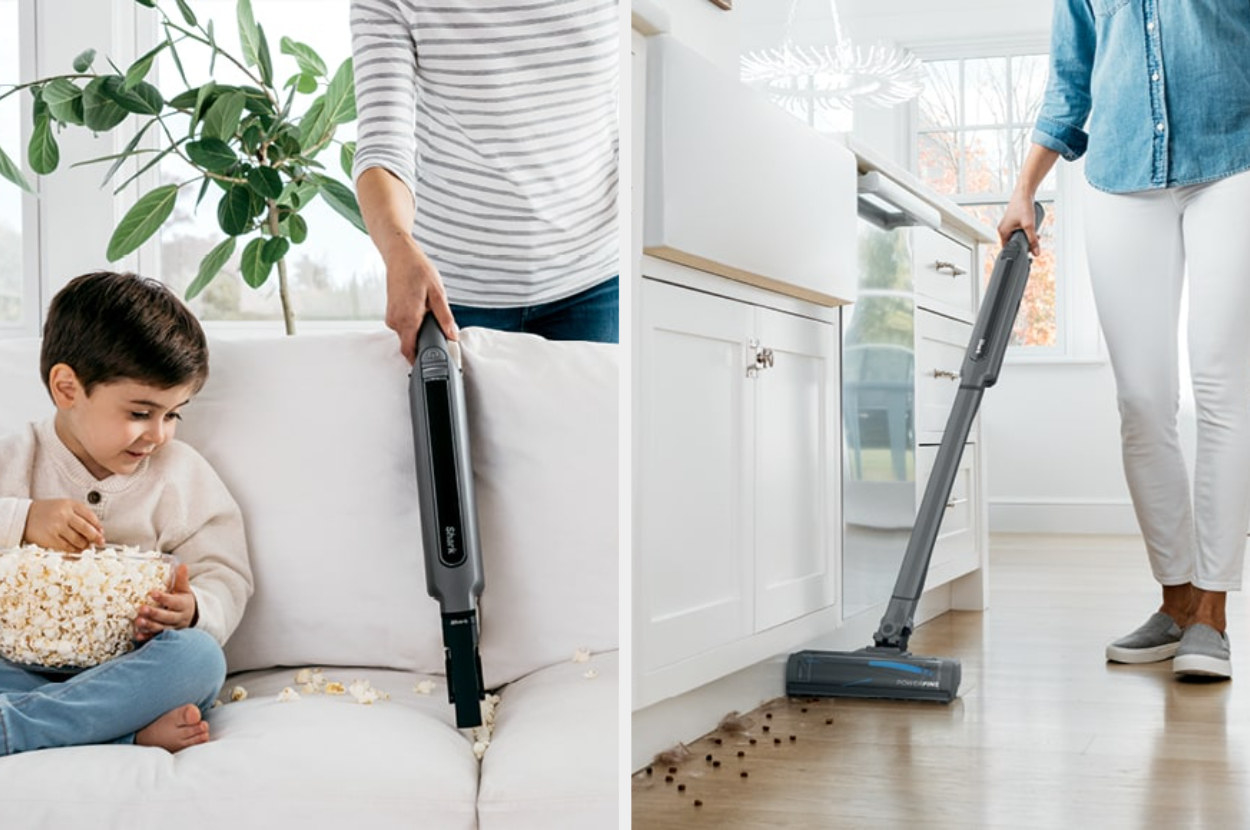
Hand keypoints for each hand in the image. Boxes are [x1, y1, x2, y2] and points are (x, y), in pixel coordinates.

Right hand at [22, 499, 104, 551]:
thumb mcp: (64, 505)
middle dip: (96, 537)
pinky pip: (68, 547)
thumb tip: (97, 529)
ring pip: (78, 540)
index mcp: (70, 504)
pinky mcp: (50, 538)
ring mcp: (57, 527)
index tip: (101, 532)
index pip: (90, 516)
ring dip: (85, 545)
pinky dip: (75, 550)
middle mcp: (64, 514)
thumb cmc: (47, 511)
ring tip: (86, 546)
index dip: (98, 526)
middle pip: (86, 529)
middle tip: (100, 542)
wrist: (24, 516)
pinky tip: (77, 549)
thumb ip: (80, 514)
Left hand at [134, 563, 196, 641]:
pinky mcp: (165, 635)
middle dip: (154, 613)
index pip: (174, 602)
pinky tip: (137, 635)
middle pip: (167, 617)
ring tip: (138, 621)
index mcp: (183, 604)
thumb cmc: (182, 599)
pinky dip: (147, 637)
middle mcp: (179, 617)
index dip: (164, 598)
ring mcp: (172, 627)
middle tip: (141, 609)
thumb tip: (182, 565)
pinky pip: (156, 637)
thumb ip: (182, 579)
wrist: (190, 616)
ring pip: (161, 628)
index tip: (152, 593)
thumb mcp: (184, 589)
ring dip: (149, 625)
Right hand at [385, 243, 458, 363]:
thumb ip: (445, 317)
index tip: (432, 362)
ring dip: (418, 332)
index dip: (419, 360)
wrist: (400, 256)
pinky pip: (403, 327)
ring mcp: (391, 317)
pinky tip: (421, 311)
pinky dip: (413, 324)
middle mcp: (396, 321)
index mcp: (408, 318)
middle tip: (439, 335)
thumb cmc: (417, 270)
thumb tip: (453, 335)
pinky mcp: (391, 313)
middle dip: (423, 343)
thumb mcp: (438, 293)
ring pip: (406, 336)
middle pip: (409, 344)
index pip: (409, 351)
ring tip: (430, 316)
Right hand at [998, 191, 1041, 255]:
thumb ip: (1033, 240)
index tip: (1028, 250)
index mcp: (1002, 232)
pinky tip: (1031, 228)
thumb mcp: (1029, 225)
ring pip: (1016, 236)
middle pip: (1013, 242)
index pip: (1007, 248)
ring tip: (1035, 233)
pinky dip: (1024, 231)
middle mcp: (1003, 229)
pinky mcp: (1012, 220)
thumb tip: (1036, 252)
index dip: (1017, 251)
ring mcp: (1007, 224)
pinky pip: (1017, 230)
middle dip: (1024, 243)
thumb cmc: (1023, 205)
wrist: (1024, 192)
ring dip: (1026, 236)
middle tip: (1034, 241)